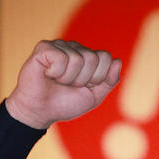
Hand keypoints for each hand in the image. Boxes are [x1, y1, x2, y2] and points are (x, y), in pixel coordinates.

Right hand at [5, 40, 120, 129]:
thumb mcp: (94, 96)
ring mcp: (59, 46)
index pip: (106, 57)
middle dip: (82, 79)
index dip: (97, 77)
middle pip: (93, 58)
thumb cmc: (65, 103)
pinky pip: (60, 57)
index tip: (84, 86)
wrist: (40, 112)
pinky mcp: (43, 48)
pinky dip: (56, 72)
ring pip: (77, 59)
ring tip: (57, 81)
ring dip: (68, 78)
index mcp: (88, 56)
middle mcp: (74, 48)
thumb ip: (109, 80)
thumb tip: (118, 60)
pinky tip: (48, 74)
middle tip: (68, 85)